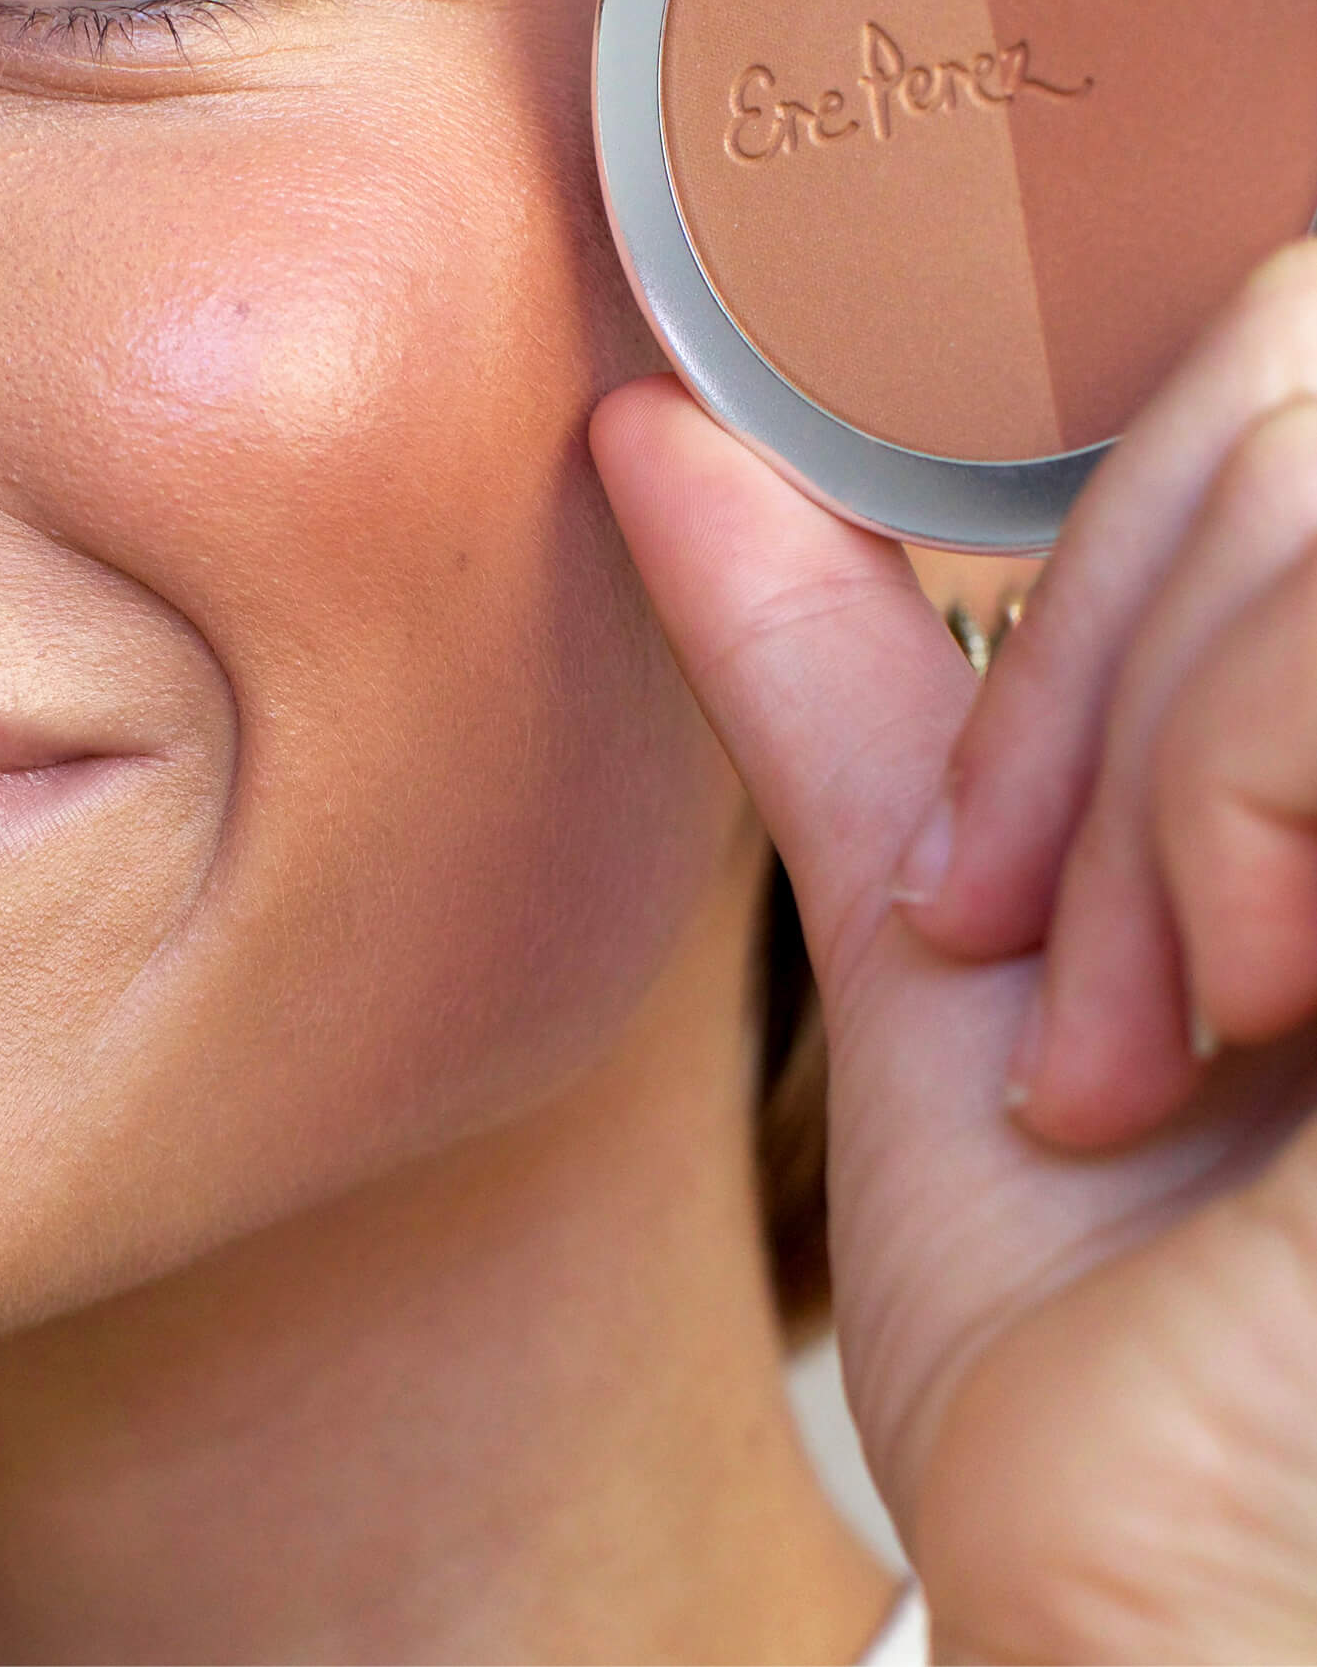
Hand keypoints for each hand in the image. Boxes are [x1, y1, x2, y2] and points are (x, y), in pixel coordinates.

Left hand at [591, 244, 1316, 1663]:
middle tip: (1016, 947)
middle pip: (1296, 385)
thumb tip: (651, 426)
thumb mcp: (946, 936)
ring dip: (1146, 781)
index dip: (1090, 562)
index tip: (971, 861)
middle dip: (1091, 680)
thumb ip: (838, 674)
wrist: (1151, 1597)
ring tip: (1116, 1036)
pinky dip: (1218, 792)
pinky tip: (1226, 1016)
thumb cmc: (1089, 1325)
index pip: (1284, 361)